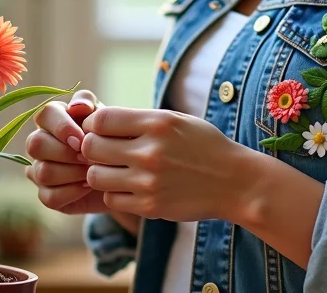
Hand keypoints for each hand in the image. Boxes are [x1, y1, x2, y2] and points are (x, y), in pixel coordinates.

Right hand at [24, 89, 103, 213]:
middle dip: (66, 153)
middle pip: (35, 144)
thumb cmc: (113, 140)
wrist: (124, 173)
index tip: (81, 138)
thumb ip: (91, 106)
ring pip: (42, 172)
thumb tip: (77, 106)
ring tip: (93, 171)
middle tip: (90, 158)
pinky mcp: (46, 194)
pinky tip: (88, 186)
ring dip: (72, 173)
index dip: (61, 127)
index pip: (44, 114)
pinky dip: (72, 192)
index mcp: (54, 118)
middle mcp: (40, 142)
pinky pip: (49, 196)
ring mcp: (39, 169)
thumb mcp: (107, 119)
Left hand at [80, 106, 251, 222]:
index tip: (101, 130)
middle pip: (91, 147)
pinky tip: (131, 188)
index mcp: (157, 123)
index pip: (101, 119)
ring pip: (95, 176)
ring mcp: (149, 181)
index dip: (94, 124)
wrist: (235, 182)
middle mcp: (150, 151)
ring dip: (101, 173)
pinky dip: (116, 194)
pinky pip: (112, 199)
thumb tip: (99, 122)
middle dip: (93, 149)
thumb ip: (140, 120)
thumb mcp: (177, 121)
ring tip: (116, 171)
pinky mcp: (150, 207)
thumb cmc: (204, 146)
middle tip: (105, 152)